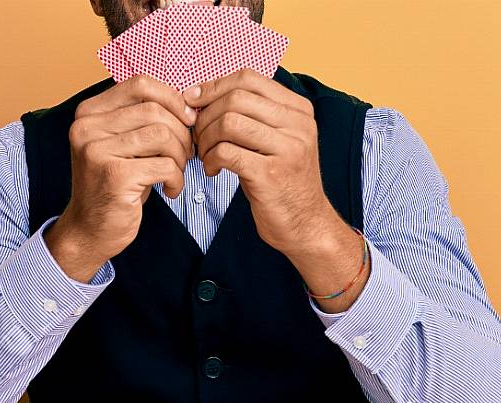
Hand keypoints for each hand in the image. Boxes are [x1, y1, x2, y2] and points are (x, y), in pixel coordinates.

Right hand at [46, 76, 195, 281]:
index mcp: (88, 113)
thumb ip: (143, 117)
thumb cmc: (115, 184)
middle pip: (155, 110)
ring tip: (176, 172)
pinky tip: (170, 189)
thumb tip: (189, 101)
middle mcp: (87, 127)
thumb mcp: (123, 143)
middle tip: (185, 154)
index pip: (140, 84)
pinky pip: (165, 165)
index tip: (187, 120)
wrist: (89, 230)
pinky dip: (176, 178)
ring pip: (163, 135)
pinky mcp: (115, 176)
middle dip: (181, 132)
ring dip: (180, 156)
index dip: (172, 98)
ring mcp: (97, 151)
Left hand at [185, 69, 368, 311]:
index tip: (193, 102)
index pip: (248, 78)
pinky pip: (226, 152)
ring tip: (204, 156)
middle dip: (205, 116)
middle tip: (197, 137)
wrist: (306, 225)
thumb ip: (252, 115)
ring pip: (228, 123)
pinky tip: (211, 170)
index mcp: (299, 109)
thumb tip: (201, 93)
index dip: (214, 86)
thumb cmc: (282, 182)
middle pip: (235, 98)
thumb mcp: (276, 140)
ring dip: (205, 139)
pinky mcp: (271, 175)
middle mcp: (298, 124)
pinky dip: (210, 159)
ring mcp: (288, 149)